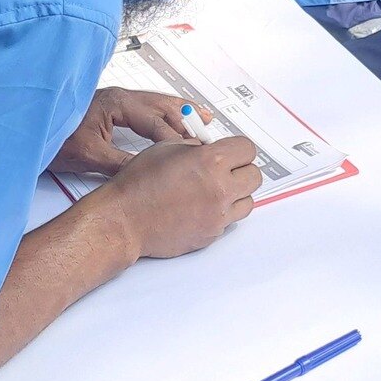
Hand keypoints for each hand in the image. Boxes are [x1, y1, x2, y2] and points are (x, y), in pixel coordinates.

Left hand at [51, 87, 202, 174]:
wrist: (28, 129)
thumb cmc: (53, 138)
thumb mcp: (89, 156)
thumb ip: (121, 164)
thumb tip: (148, 174)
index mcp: (116, 102)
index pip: (155, 121)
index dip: (176, 138)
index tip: (192, 152)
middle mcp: (119, 96)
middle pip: (162, 104)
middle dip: (186, 119)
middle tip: (207, 134)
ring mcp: (117, 99)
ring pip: (157, 103)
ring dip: (180, 112)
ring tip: (203, 119)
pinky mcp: (113, 106)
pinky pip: (148, 107)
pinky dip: (166, 112)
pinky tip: (175, 119)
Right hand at [99, 138, 260, 258]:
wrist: (125, 220)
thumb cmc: (138, 184)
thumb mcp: (167, 148)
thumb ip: (195, 146)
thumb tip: (210, 147)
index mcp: (210, 161)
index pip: (248, 149)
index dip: (239, 148)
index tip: (233, 151)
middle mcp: (219, 188)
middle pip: (255, 175)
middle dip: (242, 169)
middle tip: (227, 169)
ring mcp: (218, 214)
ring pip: (248, 201)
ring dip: (236, 193)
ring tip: (216, 190)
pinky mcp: (213, 233)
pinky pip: (231, 220)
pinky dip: (223, 213)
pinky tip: (204, 206)